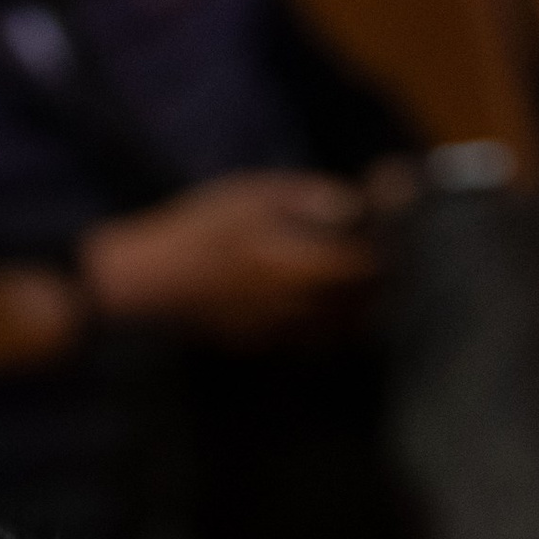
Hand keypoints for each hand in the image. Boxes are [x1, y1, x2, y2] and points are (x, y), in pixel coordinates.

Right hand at [79, 174, 379, 342]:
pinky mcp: (260, 343)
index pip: (364, 268)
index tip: (392, 236)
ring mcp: (279, 331)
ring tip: (359, 285)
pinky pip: (307, 340)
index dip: (384, 252)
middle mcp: (296, 307)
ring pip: (337, 329)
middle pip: (358, 305)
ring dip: (355, 309)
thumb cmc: (196, 229)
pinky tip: (317, 304)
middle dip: (375, 284)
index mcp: (299, 267)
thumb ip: (308, 199)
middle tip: (382, 259)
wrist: (146, 283)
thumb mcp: (251, 195)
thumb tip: (354, 205)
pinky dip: (324, 325)